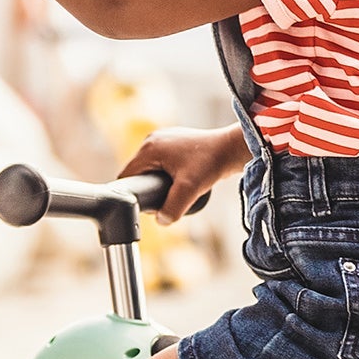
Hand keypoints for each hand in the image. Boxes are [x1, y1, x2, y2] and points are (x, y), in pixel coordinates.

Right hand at [118, 125, 248, 224]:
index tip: (144, 205)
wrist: (231, 149)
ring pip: (149, 167)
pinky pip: (160, 161)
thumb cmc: (210, 164)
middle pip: (137, 172)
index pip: (126, 175)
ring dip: (155, 180)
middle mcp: (152, 140)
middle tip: (161, 201)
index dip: (132, 193)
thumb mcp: (190, 190)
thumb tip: (160, 220)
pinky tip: (176, 181)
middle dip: (146, 188)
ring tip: (171, 192)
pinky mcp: (173, 141)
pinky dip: (164, 172)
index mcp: (148, 148)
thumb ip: (172, 208)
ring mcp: (163, 138)